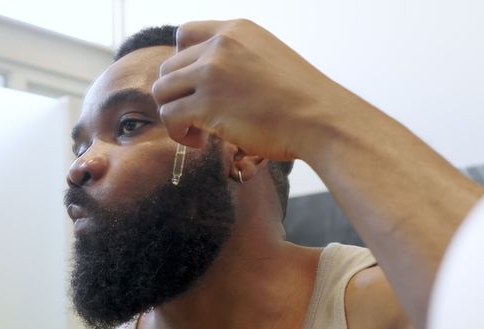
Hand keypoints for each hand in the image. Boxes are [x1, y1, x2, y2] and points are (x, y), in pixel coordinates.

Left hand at [152, 19, 365, 161]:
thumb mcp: (268, 56)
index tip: (195, 85)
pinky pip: (169, 116)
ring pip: (162, 91)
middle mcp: (219, 46)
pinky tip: (200, 142)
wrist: (320, 119)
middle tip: (199, 116)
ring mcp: (210, 74)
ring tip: (198, 131)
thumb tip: (205, 79)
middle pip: (169, 67)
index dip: (182, 62)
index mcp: (236, 30)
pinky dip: (178, 133)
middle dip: (178, 94)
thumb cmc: (300, 98)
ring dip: (174, 114)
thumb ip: (236, 58)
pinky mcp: (206, 104)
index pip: (185, 34)